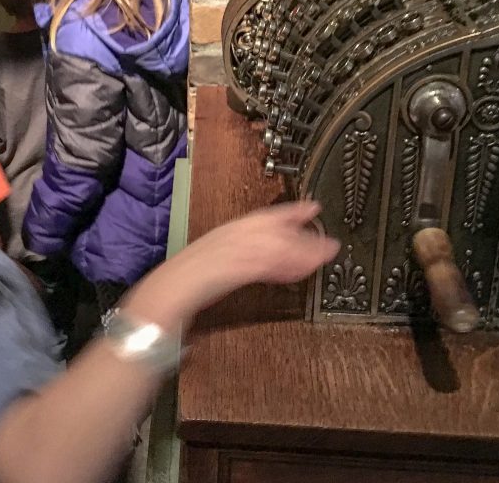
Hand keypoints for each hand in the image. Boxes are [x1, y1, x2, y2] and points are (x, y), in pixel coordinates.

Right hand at [124, 201, 338, 330]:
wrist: (168, 290)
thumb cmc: (184, 282)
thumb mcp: (213, 263)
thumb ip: (236, 260)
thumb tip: (256, 264)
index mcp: (226, 232)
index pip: (264, 216)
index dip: (291, 211)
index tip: (312, 207)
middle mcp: (232, 235)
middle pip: (275, 228)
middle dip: (304, 233)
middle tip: (330, 241)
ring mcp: (234, 249)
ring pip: (277, 245)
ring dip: (304, 250)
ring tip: (325, 255)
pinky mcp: (236, 266)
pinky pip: (268, 264)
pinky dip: (288, 266)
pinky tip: (303, 269)